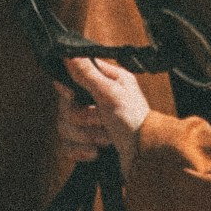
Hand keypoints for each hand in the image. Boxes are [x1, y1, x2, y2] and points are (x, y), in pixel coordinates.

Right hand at [55, 53, 149, 168]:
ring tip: (107, 139)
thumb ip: (87, 73)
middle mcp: (96, 100)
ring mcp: (90, 124)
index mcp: (104, 82)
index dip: (68, 88)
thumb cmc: (135, 122)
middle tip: (103, 121)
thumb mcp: (111, 93)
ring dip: (86, 136)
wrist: (145, 157)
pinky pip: (68, 146)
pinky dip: (81, 151)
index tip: (73, 96)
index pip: (72, 77)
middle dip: (84, 118)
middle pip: (65, 106)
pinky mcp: (87, 144)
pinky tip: (96, 152)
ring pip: (65, 127)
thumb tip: (69, 53)